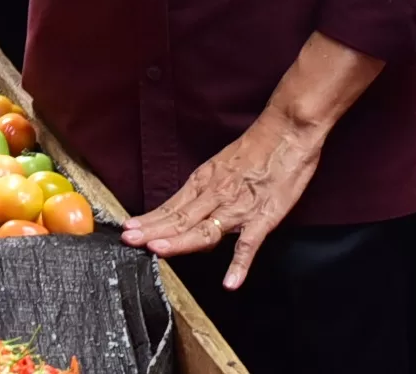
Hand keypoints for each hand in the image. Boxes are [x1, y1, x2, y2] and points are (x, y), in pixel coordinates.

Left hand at [121, 104, 327, 289]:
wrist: (287, 132)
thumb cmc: (258, 148)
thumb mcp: (222, 165)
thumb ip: (207, 188)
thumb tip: (190, 207)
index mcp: (205, 181)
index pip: (173, 206)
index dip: (150, 219)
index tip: (128, 229)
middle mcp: (216, 194)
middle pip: (181, 218)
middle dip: (153, 230)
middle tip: (129, 240)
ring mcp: (238, 208)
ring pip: (204, 229)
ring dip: (180, 241)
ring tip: (158, 251)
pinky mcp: (263, 216)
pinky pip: (249, 244)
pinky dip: (240, 264)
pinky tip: (230, 282)